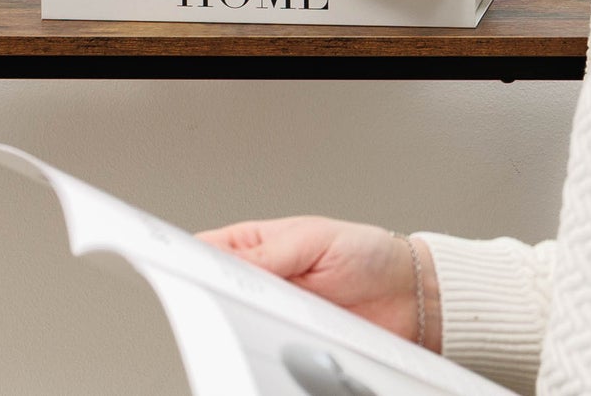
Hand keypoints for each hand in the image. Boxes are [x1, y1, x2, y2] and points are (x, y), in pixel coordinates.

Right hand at [196, 216, 440, 350]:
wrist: (410, 296)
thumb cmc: (367, 252)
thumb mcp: (313, 240)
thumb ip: (270, 253)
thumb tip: (224, 257)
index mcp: (259, 244)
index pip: (210, 250)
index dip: (190, 260)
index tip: (180, 270)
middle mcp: (265, 280)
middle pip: (222, 292)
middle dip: (216, 299)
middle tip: (215, 302)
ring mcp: (280, 313)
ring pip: (244, 324)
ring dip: (245, 325)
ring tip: (253, 320)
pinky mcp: (298, 343)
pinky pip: (273, 348)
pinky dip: (272, 349)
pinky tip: (277, 341)